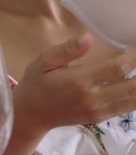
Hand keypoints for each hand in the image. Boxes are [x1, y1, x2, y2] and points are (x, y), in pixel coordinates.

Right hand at [14, 33, 135, 136]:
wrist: (30, 114)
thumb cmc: (36, 83)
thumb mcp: (43, 61)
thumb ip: (66, 50)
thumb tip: (88, 37)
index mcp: (79, 80)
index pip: (118, 68)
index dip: (135, 57)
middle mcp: (93, 97)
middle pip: (133, 86)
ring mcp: (98, 109)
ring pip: (134, 99)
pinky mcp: (100, 117)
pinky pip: (127, 108)